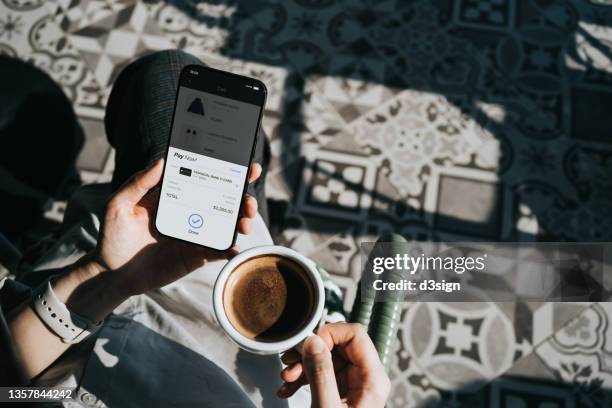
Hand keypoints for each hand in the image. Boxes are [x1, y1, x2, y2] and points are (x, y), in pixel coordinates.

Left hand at [94, 158, 260, 296]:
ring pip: (227, 224)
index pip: (205, 179)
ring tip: (244, 223)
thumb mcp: (119, 205)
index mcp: (176, 196)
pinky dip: (230, 249)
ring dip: (241, 221)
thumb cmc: (113, 237)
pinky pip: (218, 251)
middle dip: (243, 198)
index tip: (245, 167)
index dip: (228, 172)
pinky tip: (234, 247)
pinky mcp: (196, 256)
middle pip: (224, 201)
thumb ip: (138, 183)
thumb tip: (161, 161)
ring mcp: (195, 235)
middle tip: (248, 202)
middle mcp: (190, 213)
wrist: (113, 274)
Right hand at [277, 323, 389, 407]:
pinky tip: (287, 390)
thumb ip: (320, 373)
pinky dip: (303, 379)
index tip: (307, 346)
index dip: (329, 334)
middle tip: (289, 363)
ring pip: (327, 359)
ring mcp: (353, 386)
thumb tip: (313, 341)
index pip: (355, 335)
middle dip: (310, 352)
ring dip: (303, 366)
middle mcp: (365, 378)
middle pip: (339, 345)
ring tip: (286, 380)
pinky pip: (322, 374)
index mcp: (372, 379)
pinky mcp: (340, 394)